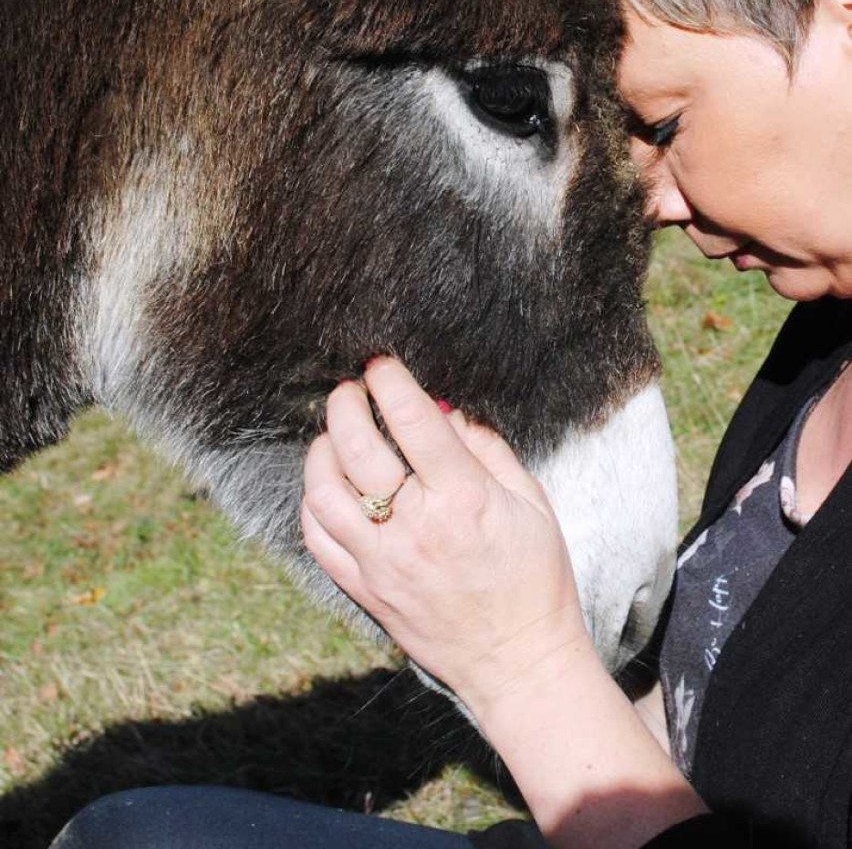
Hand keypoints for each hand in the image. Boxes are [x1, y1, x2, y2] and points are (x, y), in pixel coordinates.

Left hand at [301, 357, 591, 715]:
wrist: (518, 662)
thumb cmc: (534, 578)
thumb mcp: (531, 502)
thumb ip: (487, 449)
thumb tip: (445, 410)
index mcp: (463, 499)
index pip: (412, 421)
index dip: (390, 381)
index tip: (380, 363)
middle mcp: (415, 527)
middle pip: (357, 448)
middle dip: (345, 405)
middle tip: (349, 389)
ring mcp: (382, 562)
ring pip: (323, 493)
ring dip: (321, 451)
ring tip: (333, 434)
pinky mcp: (365, 591)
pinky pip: (317, 539)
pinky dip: (313, 503)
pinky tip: (326, 486)